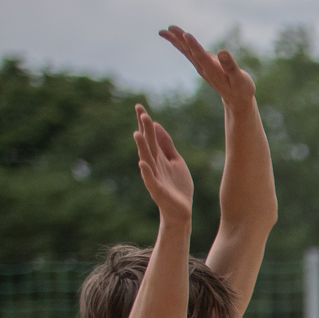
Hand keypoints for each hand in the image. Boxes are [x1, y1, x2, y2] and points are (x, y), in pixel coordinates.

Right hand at [133, 104, 193, 219]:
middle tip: (141, 113)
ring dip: (142, 147)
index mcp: (158, 157)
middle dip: (144, 129)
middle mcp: (153, 165)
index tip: (139, 106)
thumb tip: (156, 125)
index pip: (150, 136)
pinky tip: (142, 163)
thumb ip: (167, 145)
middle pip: (148, 144)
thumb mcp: (176, 161)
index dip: (145, 122)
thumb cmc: (177, 186)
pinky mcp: (158, 191)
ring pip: (146, 160)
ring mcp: (154, 177)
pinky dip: (146, 172)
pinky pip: (150, 180)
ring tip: (137, 134)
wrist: (181, 211)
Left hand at [160, 27, 255, 106]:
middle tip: (169, 28)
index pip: (201, 57)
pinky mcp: (202, 65)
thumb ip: (230, 66)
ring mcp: (202, 67)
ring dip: (176, 41)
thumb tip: (222, 52)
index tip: (186, 35)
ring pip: (187, 52)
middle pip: (190, 52)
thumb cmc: (242, 89)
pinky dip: (181, 44)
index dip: (194, 46)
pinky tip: (175, 38)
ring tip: (165, 31)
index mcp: (214, 71)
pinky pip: (189, 53)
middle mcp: (204, 69)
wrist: (236, 100)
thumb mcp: (240, 79)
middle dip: (180, 40)